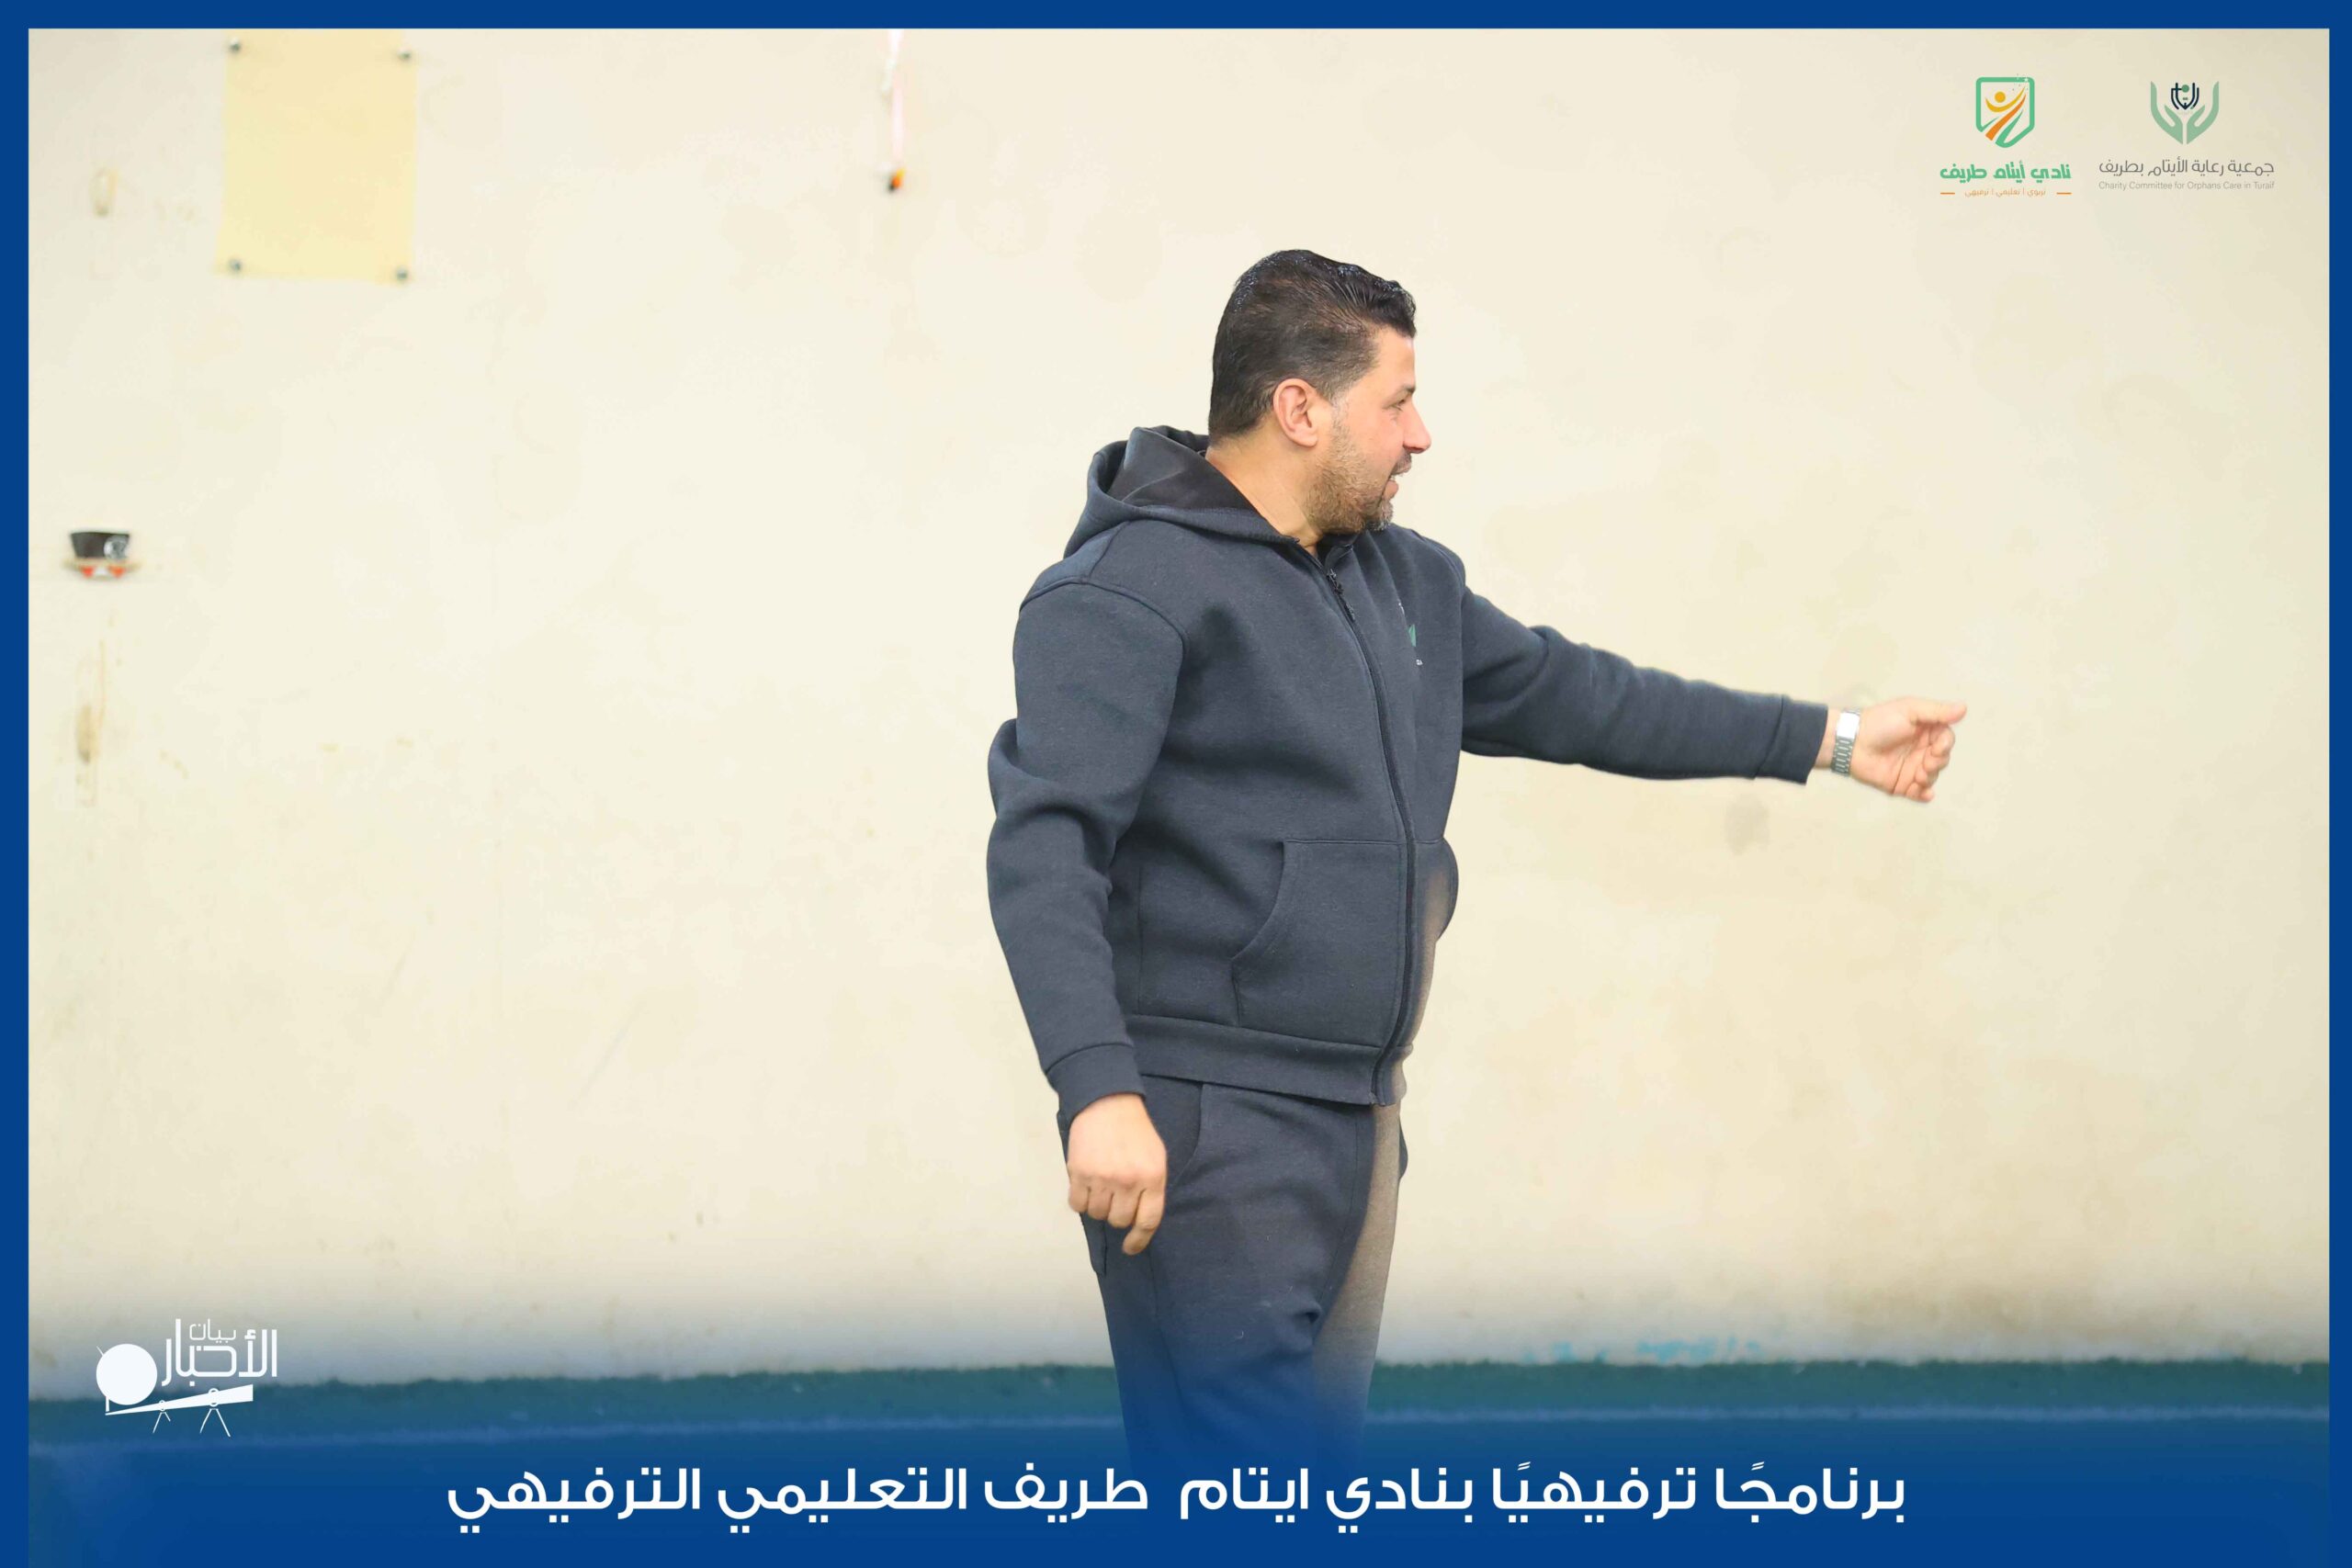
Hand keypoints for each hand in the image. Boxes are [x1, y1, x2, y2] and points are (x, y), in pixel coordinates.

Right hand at [1066, 1093, 1167, 1254]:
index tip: (1130, 1248)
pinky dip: (1080, 1200)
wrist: (1108, 1103)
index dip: (1139, 1240)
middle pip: (1120, 1220)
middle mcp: (1128, 1181)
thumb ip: (1152, 1188)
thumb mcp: (1156, 1158)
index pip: (1148, 1221)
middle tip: (1115, 1197)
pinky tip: (1085, 1185)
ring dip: (1098, 1206)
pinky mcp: (1079, 1173)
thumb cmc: (1136, 1132)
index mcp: (1152, 1177)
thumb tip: (1141, 1220)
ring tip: (1100, 1186)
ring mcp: (1102, 1178)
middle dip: (1117, 1214)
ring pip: (1097, 1214)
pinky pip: (1077, 1204)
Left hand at [1841, 697, 1966, 802]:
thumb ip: (1936, 712)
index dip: (1946, 745)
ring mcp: (1910, 768)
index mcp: (1924, 731)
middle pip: (1942, 759)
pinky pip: (1918, 793)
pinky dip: (1924, 795)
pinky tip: (1926, 794)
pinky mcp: (1900, 784)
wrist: (1850, 743)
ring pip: (1932, 777)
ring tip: (1918, 776)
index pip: (1946, 740)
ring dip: (1930, 778)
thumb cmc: (1878, 722)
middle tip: (1925, 763)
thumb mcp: (1909, 710)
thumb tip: (1963, 708)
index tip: (1938, 748)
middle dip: (1938, 762)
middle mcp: (1920, 750)